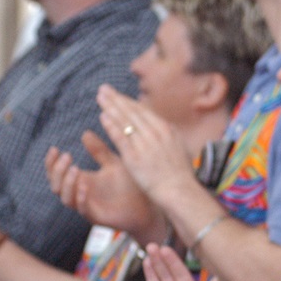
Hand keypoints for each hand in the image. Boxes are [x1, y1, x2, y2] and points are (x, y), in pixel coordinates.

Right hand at [44, 131, 155, 233]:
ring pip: (66, 198)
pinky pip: (83, 210)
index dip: (51, 162)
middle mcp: (80, 194)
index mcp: (81, 180)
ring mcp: (87, 207)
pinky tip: (85, 186)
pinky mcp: (96, 217)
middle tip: (67, 156)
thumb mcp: (113, 163)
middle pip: (56, 185)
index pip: (56, 173)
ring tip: (75, 168)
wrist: (147, 206)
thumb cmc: (130, 184)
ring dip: (67, 183)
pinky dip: (81, 198)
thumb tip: (85, 133)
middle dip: (57, 171)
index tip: (55, 148)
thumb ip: (99, 151)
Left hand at [97, 85, 193, 201]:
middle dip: (117, 99)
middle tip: (104, 89)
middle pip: (133, 112)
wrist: (180, 191)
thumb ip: (168, 136)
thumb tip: (164, 127)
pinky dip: (111, 125)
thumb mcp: (179, 148)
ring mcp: (145, 144)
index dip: (129, 102)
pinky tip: (102, 117)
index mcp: (167, 130)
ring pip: (125, 121)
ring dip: (111, 107)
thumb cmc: (180, 175)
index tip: (118, 95)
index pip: (144, 111)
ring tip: (100, 97)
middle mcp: (156, 133)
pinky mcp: (135, 157)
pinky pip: (120, 137)